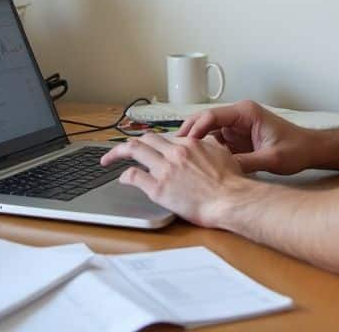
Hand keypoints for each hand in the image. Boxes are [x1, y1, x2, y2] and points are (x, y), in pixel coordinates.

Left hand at [100, 133, 248, 226]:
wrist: (231, 200)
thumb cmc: (231, 183)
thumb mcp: (222, 154)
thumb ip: (209, 145)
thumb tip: (204, 141)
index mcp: (189, 144)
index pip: (164, 137)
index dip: (152, 142)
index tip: (146, 147)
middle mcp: (174, 153)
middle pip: (145, 139)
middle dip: (129, 143)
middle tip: (119, 149)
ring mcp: (165, 170)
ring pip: (134, 151)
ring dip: (117, 153)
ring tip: (107, 159)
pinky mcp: (159, 189)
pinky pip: (134, 177)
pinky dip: (124, 176)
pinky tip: (122, 180)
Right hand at [176, 100, 315, 174]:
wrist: (311, 150)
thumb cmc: (296, 149)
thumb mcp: (272, 159)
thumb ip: (247, 162)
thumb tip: (223, 170)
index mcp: (245, 112)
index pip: (212, 116)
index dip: (195, 129)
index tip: (184, 144)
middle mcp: (238, 116)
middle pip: (204, 121)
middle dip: (188, 135)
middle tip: (171, 150)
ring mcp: (236, 127)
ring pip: (207, 132)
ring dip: (194, 144)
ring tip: (178, 158)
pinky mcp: (237, 139)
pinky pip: (215, 142)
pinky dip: (204, 151)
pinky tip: (194, 163)